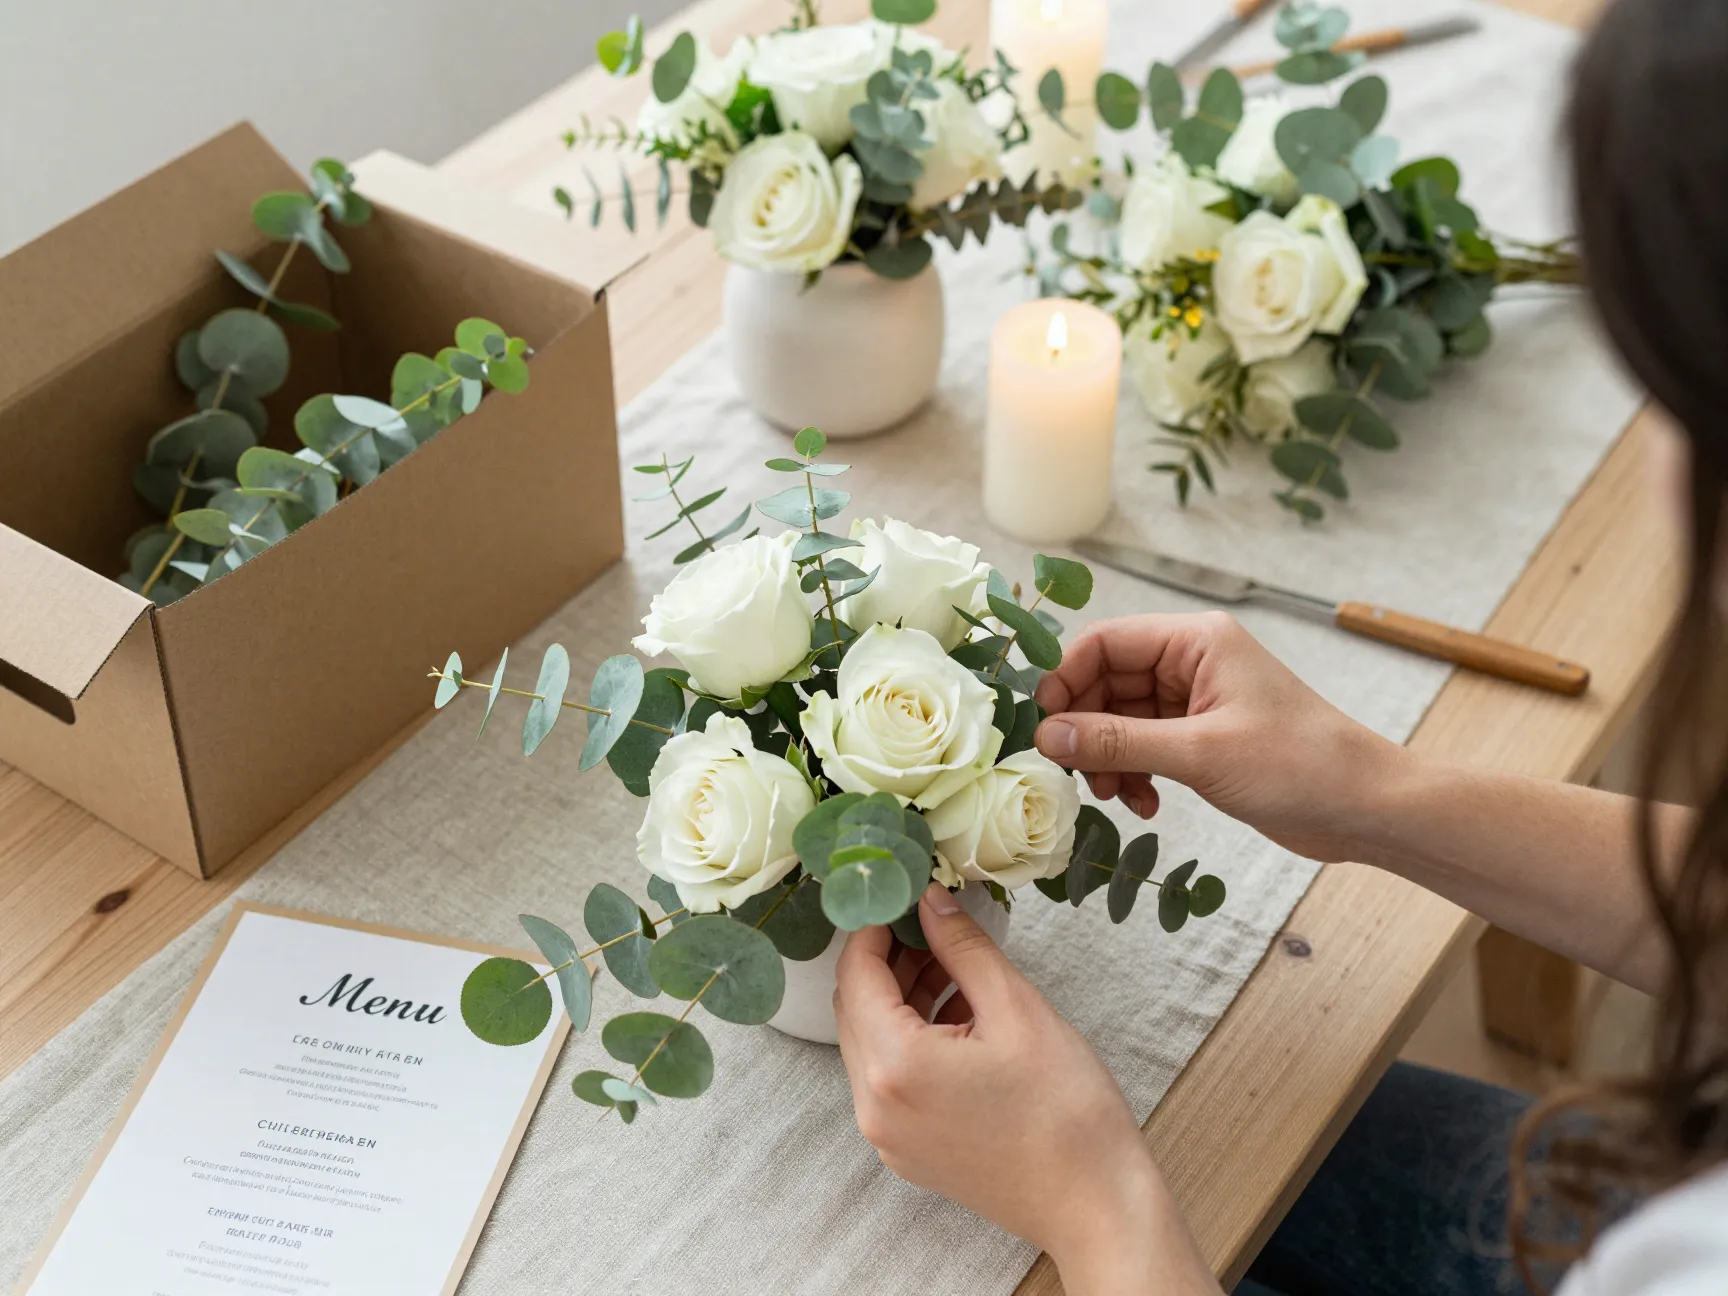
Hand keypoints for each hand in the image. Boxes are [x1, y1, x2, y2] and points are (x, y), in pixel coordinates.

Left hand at [834, 885, 1219, 1295]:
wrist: (1096, 1205)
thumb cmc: (1065, 1110)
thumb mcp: (1016, 1008)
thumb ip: (963, 947)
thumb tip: (930, 901)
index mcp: (893, 1064)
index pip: (856, 973)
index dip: (874, 926)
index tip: (902, 897)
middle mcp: (874, 1105)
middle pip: (856, 1009)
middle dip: (889, 961)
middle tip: (933, 928)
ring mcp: (887, 1135)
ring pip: (872, 1043)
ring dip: (903, 999)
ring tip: (957, 970)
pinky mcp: (908, 1151)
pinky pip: (892, 1079)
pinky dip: (913, 1040)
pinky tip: (963, 1019)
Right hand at [1033, 611, 1406, 862]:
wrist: (1365, 808)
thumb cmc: (1299, 765)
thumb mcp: (1200, 753)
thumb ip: (1118, 742)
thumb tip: (1047, 735)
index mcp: (1195, 640)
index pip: (1104, 642)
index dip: (1065, 681)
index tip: (1042, 727)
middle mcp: (1192, 662)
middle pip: (1106, 683)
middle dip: (1086, 730)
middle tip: (1076, 774)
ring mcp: (1196, 701)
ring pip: (1120, 720)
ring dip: (1109, 759)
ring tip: (1117, 797)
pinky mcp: (1203, 739)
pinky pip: (1144, 747)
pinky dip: (1134, 774)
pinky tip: (1146, 806)